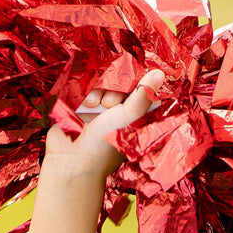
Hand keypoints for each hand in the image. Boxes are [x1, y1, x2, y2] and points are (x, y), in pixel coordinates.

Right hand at [43, 70, 165, 184]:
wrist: (72, 159)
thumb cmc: (105, 144)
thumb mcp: (129, 118)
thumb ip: (143, 95)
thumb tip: (160, 74)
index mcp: (136, 116)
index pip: (141, 87)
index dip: (135, 85)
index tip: (131, 93)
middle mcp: (120, 110)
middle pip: (122, 81)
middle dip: (116, 90)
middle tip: (111, 106)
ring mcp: (102, 107)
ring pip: (105, 81)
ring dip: (100, 91)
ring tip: (97, 106)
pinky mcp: (85, 104)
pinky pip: (90, 85)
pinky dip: (89, 92)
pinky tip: (87, 105)